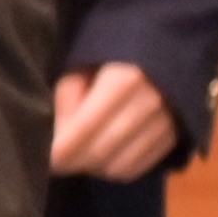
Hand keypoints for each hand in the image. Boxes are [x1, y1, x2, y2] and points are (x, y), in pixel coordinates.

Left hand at [53, 63, 179, 181]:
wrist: (166, 46)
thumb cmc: (112, 52)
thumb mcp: (82, 64)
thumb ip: (67, 98)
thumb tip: (55, 138)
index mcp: (125, 80)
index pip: (85, 129)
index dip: (60, 151)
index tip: (42, 159)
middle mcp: (150, 104)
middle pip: (101, 152)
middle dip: (71, 163)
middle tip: (52, 163)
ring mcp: (167, 123)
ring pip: (119, 167)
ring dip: (91, 168)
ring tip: (76, 156)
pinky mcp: (175, 137)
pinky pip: (137, 169)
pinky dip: (112, 170)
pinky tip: (99, 158)